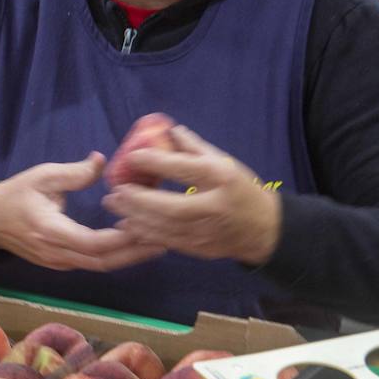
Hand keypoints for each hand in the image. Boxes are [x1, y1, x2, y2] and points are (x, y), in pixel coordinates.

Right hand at [0, 152, 159, 271]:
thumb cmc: (16, 195)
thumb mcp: (42, 176)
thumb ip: (73, 172)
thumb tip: (101, 161)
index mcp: (51, 231)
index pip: (92, 243)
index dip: (120, 239)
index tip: (144, 225)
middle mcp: (57, 254)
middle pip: (103, 261)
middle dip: (135, 252)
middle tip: (164, 236)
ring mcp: (60, 262)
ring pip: (101, 265)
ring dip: (129, 255)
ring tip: (157, 240)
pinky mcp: (63, 263)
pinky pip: (94, 263)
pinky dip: (116, 255)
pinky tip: (134, 242)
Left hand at [100, 126, 280, 264]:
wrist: (263, 229)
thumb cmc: (241, 189)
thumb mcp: (225, 162)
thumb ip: (194, 147)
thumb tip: (167, 130)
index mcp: (222, 178)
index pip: (184, 168)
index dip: (154, 162)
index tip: (132, 156)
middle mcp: (214, 206)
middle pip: (169, 205)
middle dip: (137, 199)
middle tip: (114, 190)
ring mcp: (207, 231)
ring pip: (165, 228)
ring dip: (135, 217)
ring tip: (114, 205)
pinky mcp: (200, 249)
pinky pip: (167, 242)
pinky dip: (145, 234)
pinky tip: (128, 224)